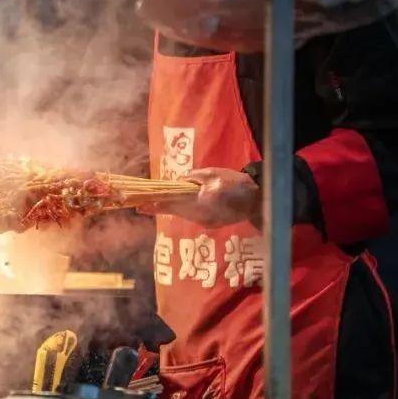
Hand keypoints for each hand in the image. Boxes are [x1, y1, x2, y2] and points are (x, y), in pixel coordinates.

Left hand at [137, 168, 261, 227]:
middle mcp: (202, 216)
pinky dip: (186, 210)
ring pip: (184, 214)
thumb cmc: (235, 183)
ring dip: (173, 208)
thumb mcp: (214, 173)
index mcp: (202, 202)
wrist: (258, 199)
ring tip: (158, 203)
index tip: (139, 207)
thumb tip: (178, 180)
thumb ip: (193, 177)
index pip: (173, 204)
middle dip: (160, 207)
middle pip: (176, 211)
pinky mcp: (211, 225)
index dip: (155, 205)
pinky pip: (193, 216)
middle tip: (141, 206)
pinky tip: (181, 204)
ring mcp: (206, 222)